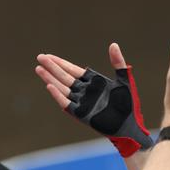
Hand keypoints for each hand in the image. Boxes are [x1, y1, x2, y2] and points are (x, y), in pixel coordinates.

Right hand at [35, 43, 152, 156]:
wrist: (129, 124)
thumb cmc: (129, 103)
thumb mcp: (124, 80)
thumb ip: (118, 62)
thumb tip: (113, 44)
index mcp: (93, 82)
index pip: (73, 70)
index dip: (61, 63)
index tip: (49, 55)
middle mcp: (85, 91)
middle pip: (65, 77)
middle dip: (52, 67)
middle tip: (40, 57)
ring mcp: (81, 102)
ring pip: (62, 88)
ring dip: (51, 78)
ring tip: (39, 69)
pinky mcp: (80, 114)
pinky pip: (66, 103)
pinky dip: (58, 95)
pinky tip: (49, 86)